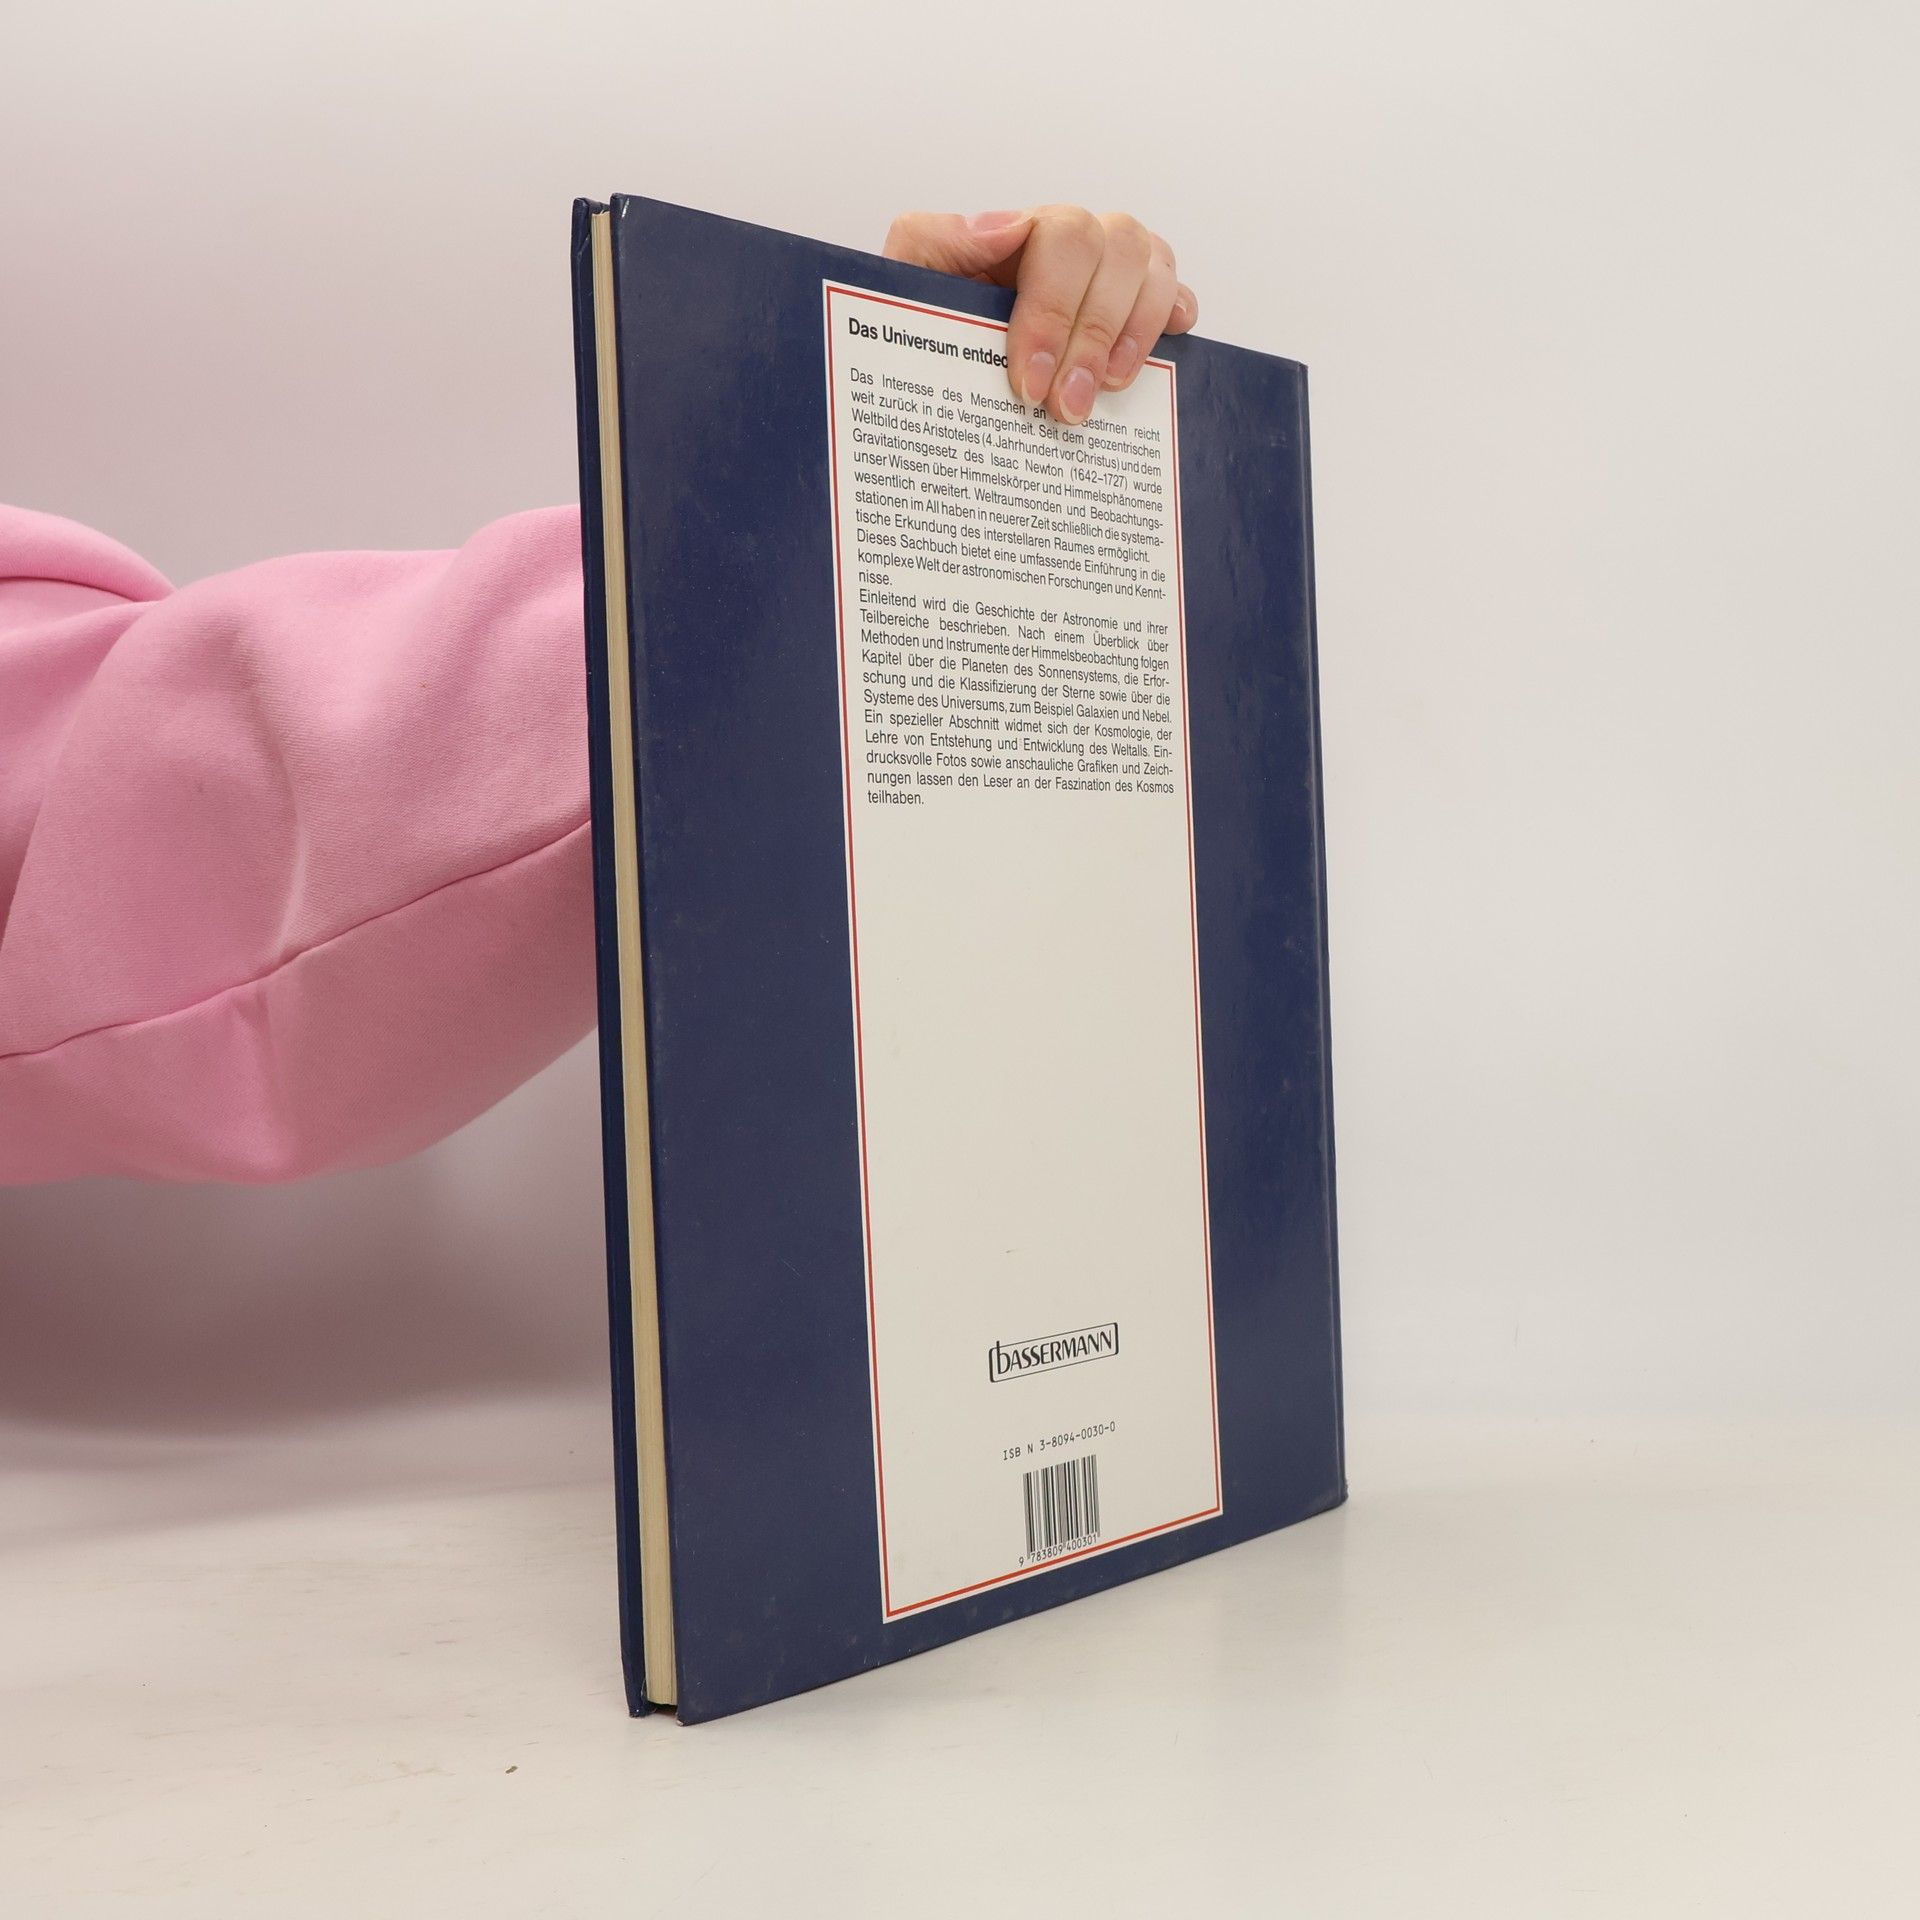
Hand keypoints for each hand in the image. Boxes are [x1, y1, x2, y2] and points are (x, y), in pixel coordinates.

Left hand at [883, 207, 1198, 425]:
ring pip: (1153, 264)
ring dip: (1134, 333)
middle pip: (1117, 247)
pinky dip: (1173, 315)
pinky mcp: (1133, 308)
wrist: (927, 380)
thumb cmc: (917, 327)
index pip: (1061, 238)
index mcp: (1021, 233)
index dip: (1053, 310)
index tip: (1028, 383)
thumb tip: (1006, 226)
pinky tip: (1163, 348)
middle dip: (1093, 335)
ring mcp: (1107, 272)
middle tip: (1065, 408)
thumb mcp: (903, 282)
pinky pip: (1173, 292)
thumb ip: (932, 241)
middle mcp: (1072, 243)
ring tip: (1105, 394)